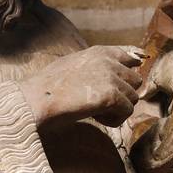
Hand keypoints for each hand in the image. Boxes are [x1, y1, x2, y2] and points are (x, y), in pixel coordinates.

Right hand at [19, 45, 143, 129]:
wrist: (36, 99)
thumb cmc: (48, 87)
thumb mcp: (73, 65)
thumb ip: (95, 66)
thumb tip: (111, 76)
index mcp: (100, 52)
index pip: (131, 58)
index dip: (129, 74)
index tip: (123, 86)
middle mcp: (109, 61)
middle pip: (135, 81)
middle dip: (122, 95)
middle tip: (100, 105)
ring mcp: (111, 77)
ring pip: (133, 98)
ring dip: (117, 109)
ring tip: (95, 112)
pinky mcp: (111, 96)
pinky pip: (127, 112)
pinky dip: (113, 120)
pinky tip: (95, 118)